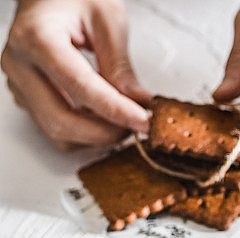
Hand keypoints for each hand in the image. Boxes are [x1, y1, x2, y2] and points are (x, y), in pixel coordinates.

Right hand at [1, 0, 150, 150]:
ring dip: (96, 137)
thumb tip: (140, 102)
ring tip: (124, 122)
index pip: (79, 85)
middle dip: (105, 132)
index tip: (142, 121)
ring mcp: (18, 83)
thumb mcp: (107, 19)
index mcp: (37, 38)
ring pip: (57, 132)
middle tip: (138, 126)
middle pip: (60, 120)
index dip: (114, 109)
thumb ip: (120, 65)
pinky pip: (54, 128)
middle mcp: (19, 64)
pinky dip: (84, 133)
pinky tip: (105, 119)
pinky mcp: (26, 96)